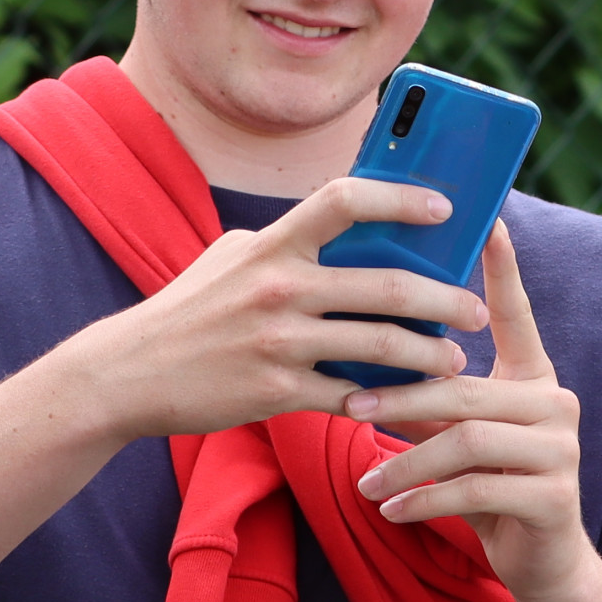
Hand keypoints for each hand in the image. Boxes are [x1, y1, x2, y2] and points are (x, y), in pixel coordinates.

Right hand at [80, 178, 481, 441]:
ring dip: (430, 357)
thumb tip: (348, 227)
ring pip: (380, 346)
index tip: (445, 209)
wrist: (128, 374)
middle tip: (474, 309)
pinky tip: (407, 403)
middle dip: (444, 299)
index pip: (344, 200)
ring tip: (455, 362)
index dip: (401, 198)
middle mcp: (279, 288)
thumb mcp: (231, 257)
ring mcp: (279, 342)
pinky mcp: (276, 392)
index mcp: (271, 244)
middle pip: (386, 285)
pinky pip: (350, 396)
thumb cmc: (188, 311)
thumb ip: (287, 242)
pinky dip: (384, 401)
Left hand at [342, 226, 597, 601]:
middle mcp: (557, 403)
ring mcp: (563, 450)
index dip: (503, 269)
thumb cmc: (489, 490)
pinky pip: (476, 490)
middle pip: (466, 388)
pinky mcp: (555, 497)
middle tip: (350, 406)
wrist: (542, 564)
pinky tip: (391, 511)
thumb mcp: (456, 439)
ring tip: (366, 482)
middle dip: (403, 397)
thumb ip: (429, 399)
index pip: (515, 315)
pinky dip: (424, 501)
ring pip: (468, 440)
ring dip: (406, 462)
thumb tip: (363, 359)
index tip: (488, 219)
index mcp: (535, 377)